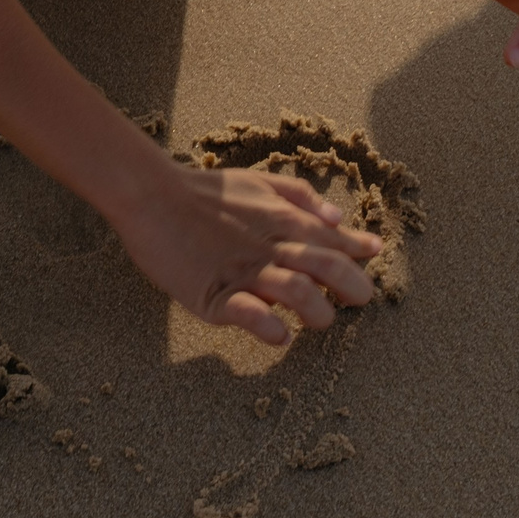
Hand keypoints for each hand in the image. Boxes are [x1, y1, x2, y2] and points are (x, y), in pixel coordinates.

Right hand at [115, 164, 382, 346]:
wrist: (152, 197)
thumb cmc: (207, 193)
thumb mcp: (260, 182)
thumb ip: (302, 198)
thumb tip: (339, 219)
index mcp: (284, 219)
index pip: (337, 242)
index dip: (359, 257)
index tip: (366, 267)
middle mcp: (271, 246)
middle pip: (330, 269)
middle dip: (354, 289)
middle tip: (355, 301)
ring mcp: (244, 272)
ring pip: (301, 294)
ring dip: (319, 313)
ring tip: (317, 319)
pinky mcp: (214, 296)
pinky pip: (251, 316)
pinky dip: (272, 330)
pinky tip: (280, 335)